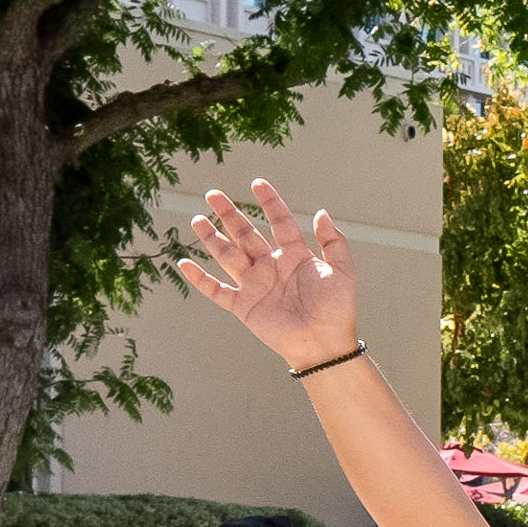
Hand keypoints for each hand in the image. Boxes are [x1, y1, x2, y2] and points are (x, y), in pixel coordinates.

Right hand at [170, 182, 364, 375]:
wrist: (324, 344)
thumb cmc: (337, 309)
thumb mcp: (343, 271)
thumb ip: (334, 242)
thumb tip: (320, 212)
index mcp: (295, 256)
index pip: (279, 222)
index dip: (270, 202)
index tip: (257, 183)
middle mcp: (271, 266)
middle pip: (245, 234)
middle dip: (229, 214)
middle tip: (213, 194)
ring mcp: (255, 285)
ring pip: (227, 255)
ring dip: (212, 238)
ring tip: (197, 219)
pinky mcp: (243, 305)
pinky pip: (216, 289)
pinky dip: (199, 278)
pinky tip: (184, 262)